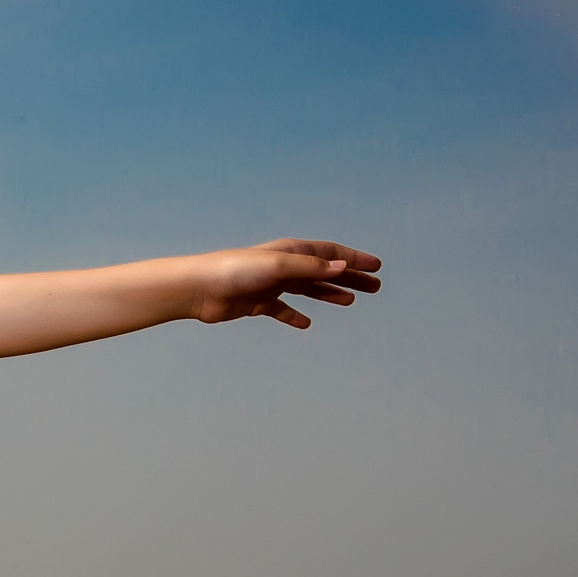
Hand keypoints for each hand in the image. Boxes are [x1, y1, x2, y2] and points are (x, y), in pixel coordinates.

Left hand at [187, 240, 381, 329]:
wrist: (199, 289)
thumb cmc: (235, 271)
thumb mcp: (278, 266)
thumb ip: (310, 268)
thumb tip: (342, 266)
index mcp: (291, 252)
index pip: (331, 253)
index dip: (355, 259)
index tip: (377, 267)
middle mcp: (284, 265)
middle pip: (324, 271)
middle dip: (350, 277)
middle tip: (375, 287)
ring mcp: (272, 285)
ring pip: (308, 290)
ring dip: (330, 294)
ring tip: (351, 301)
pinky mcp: (257, 303)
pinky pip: (282, 310)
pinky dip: (295, 316)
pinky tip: (306, 324)